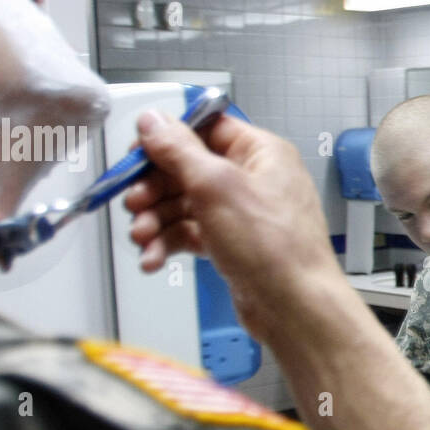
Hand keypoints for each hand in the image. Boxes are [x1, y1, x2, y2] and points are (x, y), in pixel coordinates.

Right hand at [124, 111, 340, 326]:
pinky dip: (170, 243)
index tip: (136, 154)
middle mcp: (253, 179)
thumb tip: (154, 122)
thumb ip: (179, 150)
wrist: (295, 308)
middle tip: (135, 202)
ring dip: (157, 220)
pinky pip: (192, 234)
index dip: (167, 140)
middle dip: (155, 189)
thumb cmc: (276, 248)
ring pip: (185, 205)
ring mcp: (242, 214)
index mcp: (260, 152)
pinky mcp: (233, 244)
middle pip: (188, 169)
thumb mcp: (217, 187)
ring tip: (142, 237)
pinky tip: (154, 258)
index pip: (204, 129)